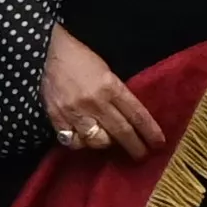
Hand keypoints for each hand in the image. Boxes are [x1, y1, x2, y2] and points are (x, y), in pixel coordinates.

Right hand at [40, 26, 159, 163]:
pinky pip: (74, 141)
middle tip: (142, 154)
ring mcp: (75, 112)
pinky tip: (85, 139)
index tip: (158, 143)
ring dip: (108, 145)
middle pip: (121, 132)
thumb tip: (131, 118)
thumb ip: (117, 93)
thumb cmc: (81, 59)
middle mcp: (95, 102)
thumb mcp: (106, 70)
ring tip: (111, 142)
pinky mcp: (57, 118)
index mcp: (110, 86)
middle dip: (135, 146)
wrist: (48, 52)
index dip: (149, 132)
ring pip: (98, 141)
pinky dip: (82, 143)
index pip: (136, 114)